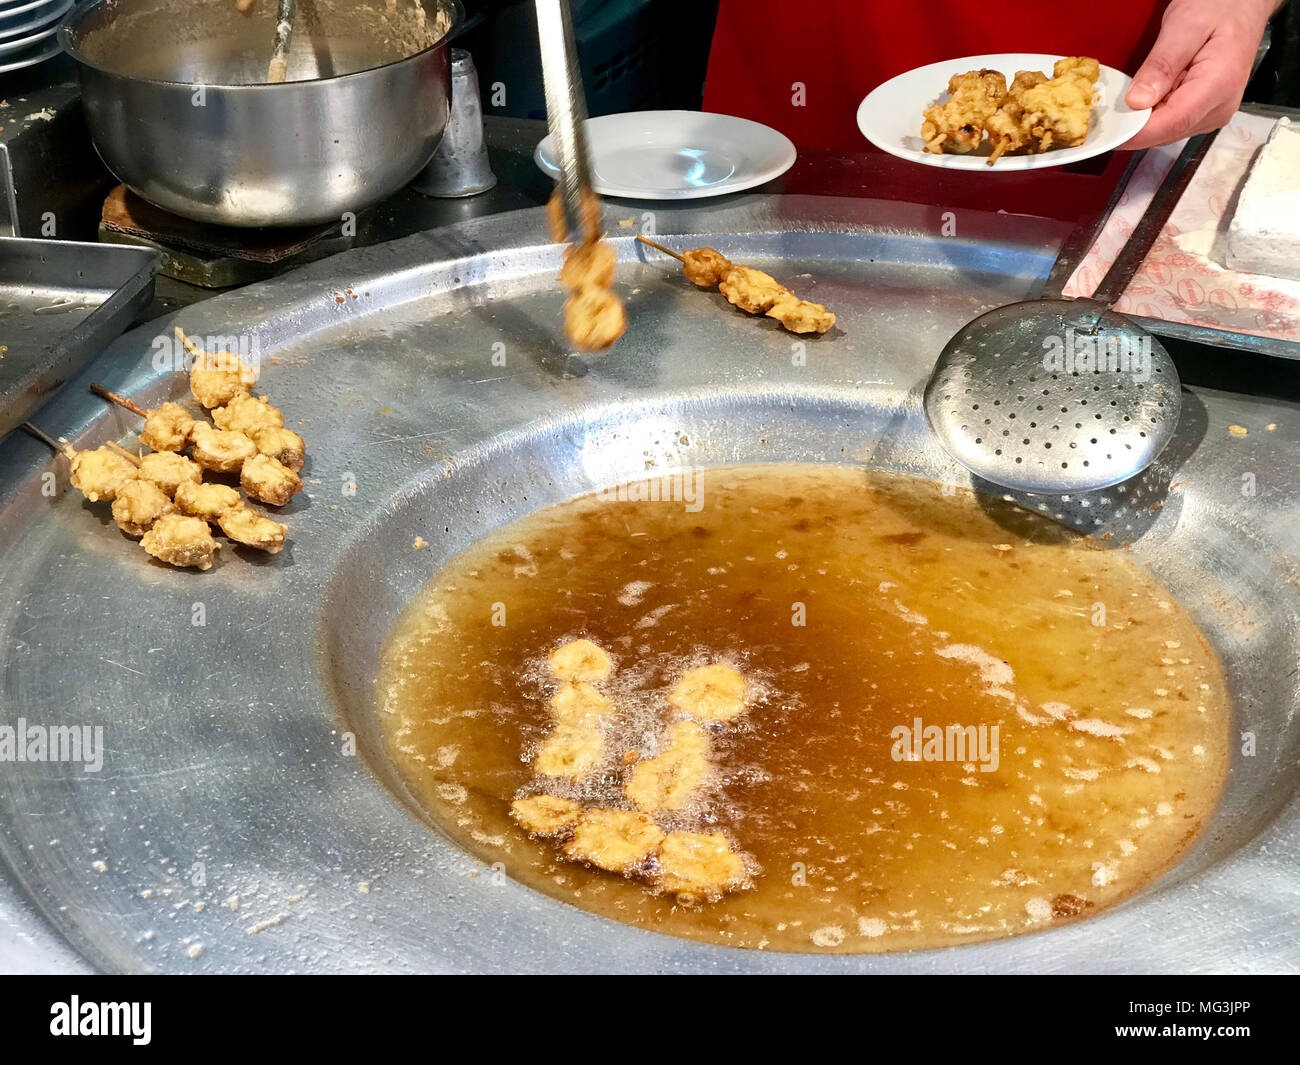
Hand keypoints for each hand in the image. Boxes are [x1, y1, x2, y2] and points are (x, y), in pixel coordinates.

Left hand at [1121, 0, 1282, 149]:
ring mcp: (1213, 112)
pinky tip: (1144, 97)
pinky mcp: (1204, 112)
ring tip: (1126, 100)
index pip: (1173, 123)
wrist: (1242, 3)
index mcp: (1219, 85)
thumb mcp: (1185, 26)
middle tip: (1105, 115)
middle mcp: (1219, 107)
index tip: (1109, 132)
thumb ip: (1162, 64)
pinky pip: (1171, 122)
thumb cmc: (1219, 7)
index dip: (1137, 133)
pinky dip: (1152, 115)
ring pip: (1166, 131)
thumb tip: (1138, 101)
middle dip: (1134, 128)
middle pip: (1167, 132)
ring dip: (1142, 122)